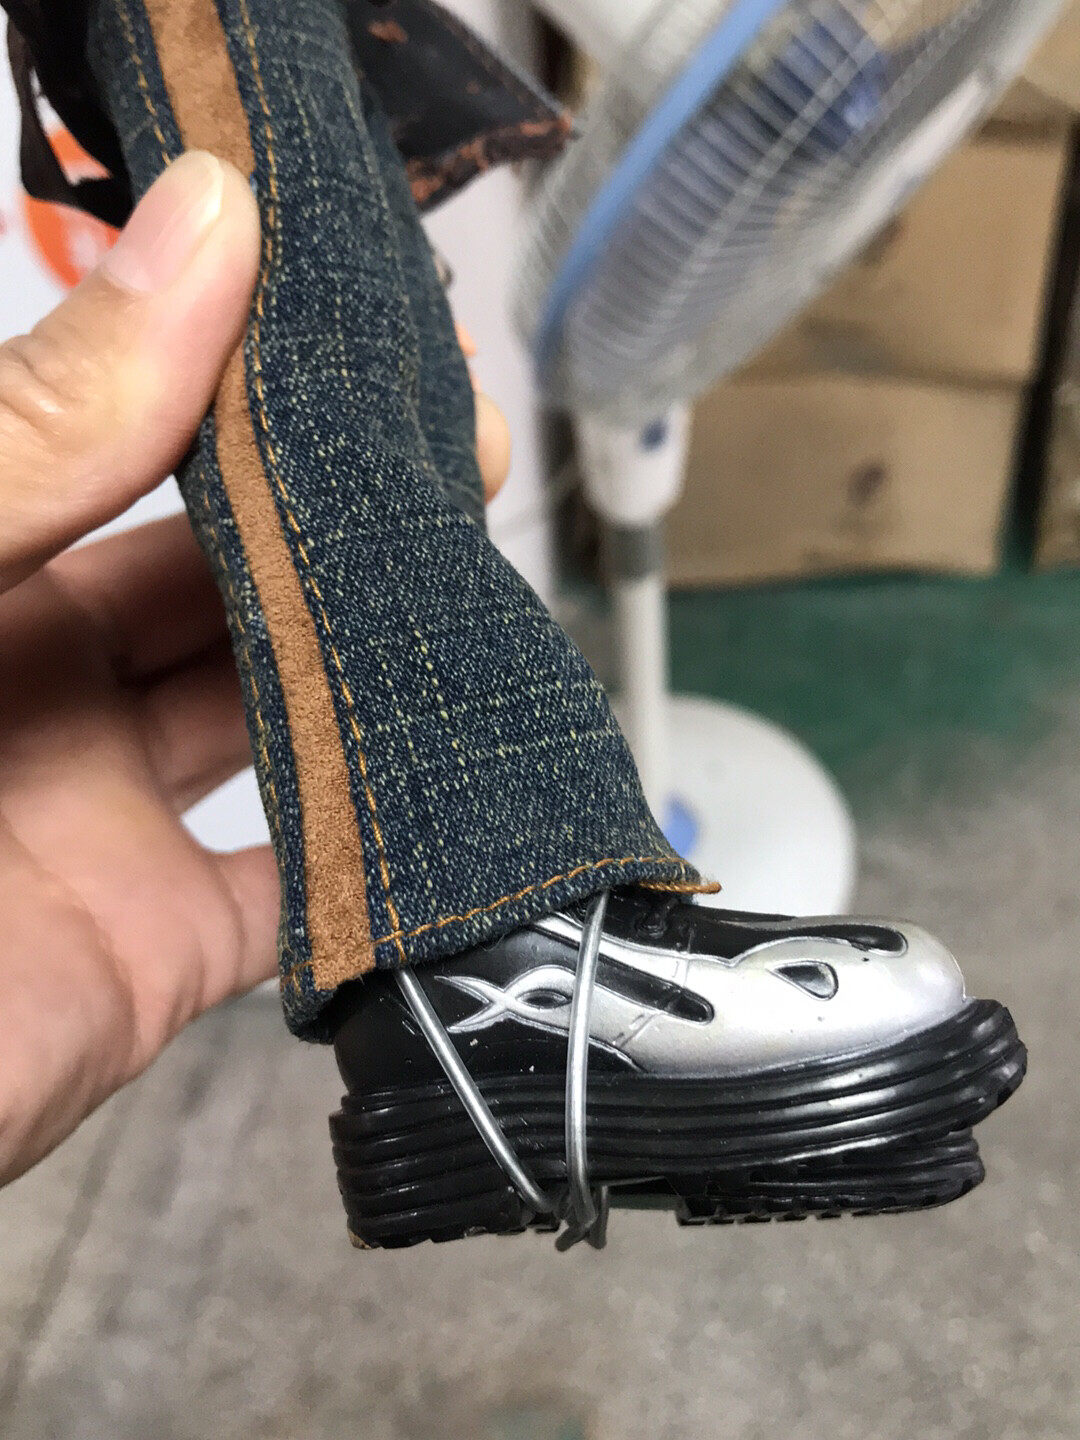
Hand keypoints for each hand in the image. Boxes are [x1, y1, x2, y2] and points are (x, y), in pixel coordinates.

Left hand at [0, 151, 509, 1185]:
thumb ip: (45, 425)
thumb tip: (211, 223)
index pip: (130, 448)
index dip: (244, 376)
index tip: (362, 313)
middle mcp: (35, 691)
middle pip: (223, 584)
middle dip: (338, 517)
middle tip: (460, 440)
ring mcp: (102, 826)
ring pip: (275, 725)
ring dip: (369, 667)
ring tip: (476, 578)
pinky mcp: (151, 957)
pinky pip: (292, 898)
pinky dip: (370, 853)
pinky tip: (449, 778)